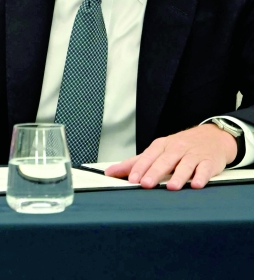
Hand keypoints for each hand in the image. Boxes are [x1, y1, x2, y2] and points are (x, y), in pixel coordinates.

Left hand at [105, 124, 237, 189]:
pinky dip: (201, 176)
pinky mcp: (209, 162)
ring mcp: (193, 155)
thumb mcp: (158, 150)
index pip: (148, 156)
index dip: (139, 168)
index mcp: (161, 146)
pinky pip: (205, 169)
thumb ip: (135, 162)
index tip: (131, 179)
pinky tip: (196, 184)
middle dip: (154, 172)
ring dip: (178, 176)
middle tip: (145, 184)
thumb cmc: (181, 146)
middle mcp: (176, 149)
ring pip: (185, 165)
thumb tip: (111, 172)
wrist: (213, 136)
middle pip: (164, 161)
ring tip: (171, 187)